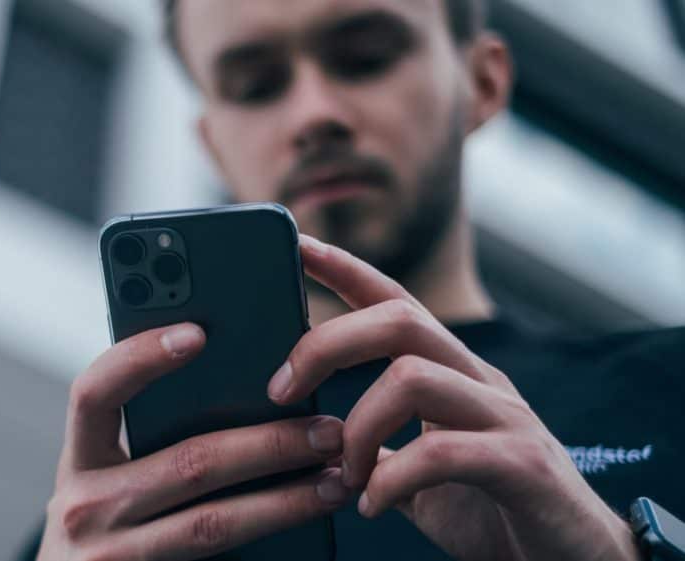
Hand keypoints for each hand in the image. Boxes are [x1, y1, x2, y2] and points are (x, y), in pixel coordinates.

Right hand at [36, 323, 346, 560]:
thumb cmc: (111, 529)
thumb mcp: (110, 483)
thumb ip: (150, 441)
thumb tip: (245, 388)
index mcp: (78, 461)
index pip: (94, 393)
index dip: (140, 358)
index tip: (198, 333)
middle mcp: (84, 508)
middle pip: (186, 462)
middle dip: (268, 443)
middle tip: (328, 429)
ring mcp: (111, 557)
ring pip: (213, 522)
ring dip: (287, 499)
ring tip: (338, 479)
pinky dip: (273, 540)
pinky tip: (311, 525)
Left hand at [266, 234, 639, 560]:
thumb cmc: (495, 512)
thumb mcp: (422, 471)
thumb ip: (379, 446)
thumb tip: (314, 439)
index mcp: (453, 374)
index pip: (395, 301)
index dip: (346, 269)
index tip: (297, 246)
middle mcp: (481, 381)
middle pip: (399, 320)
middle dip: (326, 344)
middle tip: (281, 390)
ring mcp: (506, 418)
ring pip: (412, 377)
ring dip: (357, 428)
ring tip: (344, 474)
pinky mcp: (523, 465)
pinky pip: (440, 452)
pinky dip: (390, 479)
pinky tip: (372, 505)